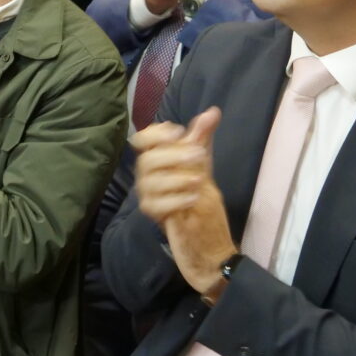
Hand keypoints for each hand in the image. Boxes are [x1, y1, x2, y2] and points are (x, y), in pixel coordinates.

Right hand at [130, 108, 236, 298]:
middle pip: (148, 160)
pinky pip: (157, 205)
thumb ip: (202, 139)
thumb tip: (212, 111)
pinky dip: (176, 199)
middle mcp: (149, 177)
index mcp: (158, 161)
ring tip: (200, 181)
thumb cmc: (202, 202)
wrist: (208, 244)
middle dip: (173, 155)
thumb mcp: (204, 166)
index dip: (156, 134)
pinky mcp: (156, 218)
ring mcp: (150, 198)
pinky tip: (193, 199)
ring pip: (150, 182)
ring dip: (177, 177)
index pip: (144, 140)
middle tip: (200, 156)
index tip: (178, 132)